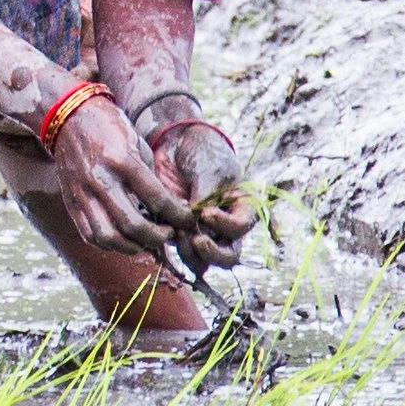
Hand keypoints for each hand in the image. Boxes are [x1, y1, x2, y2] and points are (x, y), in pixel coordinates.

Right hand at [50, 97, 194, 256]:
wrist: (69, 120)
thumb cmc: (111, 130)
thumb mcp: (137, 146)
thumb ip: (149, 180)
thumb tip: (167, 211)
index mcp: (122, 161)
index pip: (157, 199)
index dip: (178, 216)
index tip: (188, 222)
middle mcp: (101, 180)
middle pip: (132, 225)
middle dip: (156, 237)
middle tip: (168, 236)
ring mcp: (82, 195)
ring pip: (108, 237)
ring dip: (132, 247)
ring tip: (145, 243)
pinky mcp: (70, 204)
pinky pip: (90, 235)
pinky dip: (109, 244)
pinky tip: (123, 241)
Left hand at [151, 121, 255, 270]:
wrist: (176, 145)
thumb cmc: (202, 153)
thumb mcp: (211, 169)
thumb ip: (207, 196)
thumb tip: (196, 221)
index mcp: (241, 208)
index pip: (240, 229)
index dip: (225, 225)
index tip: (206, 212)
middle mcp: (223, 226)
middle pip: (226, 256)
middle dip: (210, 252)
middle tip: (194, 238)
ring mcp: (200, 231)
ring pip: (201, 261)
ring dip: (189, 252)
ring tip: (176, 232)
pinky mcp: (176, 232)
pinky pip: (176, 251)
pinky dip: (170, 247)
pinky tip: (163, 232)